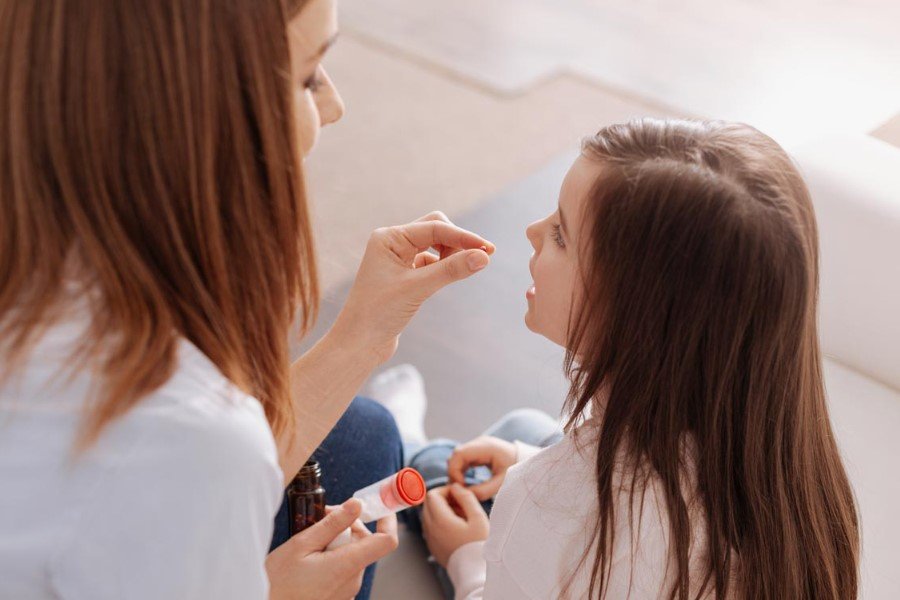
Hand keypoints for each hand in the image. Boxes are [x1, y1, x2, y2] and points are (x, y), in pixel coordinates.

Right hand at [266, 499, 397, 599]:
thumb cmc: (279, 583)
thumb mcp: (302, 544)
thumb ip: (333, 524)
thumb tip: (356, 505)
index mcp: (347, 564)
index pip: (387, 541)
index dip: (388, 520)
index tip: (379, 506)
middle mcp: (353, 579)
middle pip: (365, 543)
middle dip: (349, 525)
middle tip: (323, 516)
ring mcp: (347, 590)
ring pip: (353, 554)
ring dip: (338, 541)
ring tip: (311, 541)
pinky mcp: (338, 595)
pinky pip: (344, 569)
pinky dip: (333, 557)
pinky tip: (312, 557)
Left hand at [331, 212, 494, 363]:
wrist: (359, 344)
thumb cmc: (379, 314)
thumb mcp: (418, 289)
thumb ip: (451, 270)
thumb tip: (483, 257)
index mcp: (389, 238)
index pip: (434, 227)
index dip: (463, 237)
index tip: (488, 249)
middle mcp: (392, 243)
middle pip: (436, 228)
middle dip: (458, 241)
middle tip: (482, 257)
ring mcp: (398, 258)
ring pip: (435, 245)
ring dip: (452, 254)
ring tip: (466, 270)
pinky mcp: (405, 275)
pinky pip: (432, 262)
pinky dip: (444, 267)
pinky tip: (450, 278)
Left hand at [422, 484, 489, 566]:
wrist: (474, 573)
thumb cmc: (478, 546)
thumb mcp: (478, 517)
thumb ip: (466, 497)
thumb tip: (456, 487)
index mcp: (440, 520)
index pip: (432, 495)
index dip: (445, 490)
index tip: (458, 494)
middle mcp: (430, 529)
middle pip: (428, 504)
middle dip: (443, 499)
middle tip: (461, 505)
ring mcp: (430, 539)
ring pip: (429, 515)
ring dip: (442, 511)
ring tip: (461, 518)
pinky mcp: (433, 547)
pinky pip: (431, 527)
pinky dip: (440, 523)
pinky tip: (457, 529)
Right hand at [447, 436, 517, 500]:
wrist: (527, 461)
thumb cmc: (517, 470)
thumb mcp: (502, 482)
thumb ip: (485, 490)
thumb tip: (466, 495)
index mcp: (486, 447)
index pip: (459, 454)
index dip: (454, 470)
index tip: (461, 486)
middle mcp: (480, 443)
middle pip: (456, 454)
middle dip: (454, 472)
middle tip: (460, 489)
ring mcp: (478, 445)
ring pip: (457, 457)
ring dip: (457, 472)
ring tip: (464, 487)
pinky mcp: (478, 451)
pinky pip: (463, 459)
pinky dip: (461, 470)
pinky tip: (466, 482)